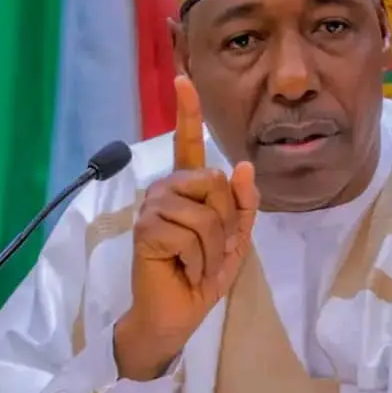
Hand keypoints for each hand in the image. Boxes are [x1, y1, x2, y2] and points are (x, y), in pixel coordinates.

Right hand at [114, 75, 258, 380]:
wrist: (178, 312)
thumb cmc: (203, 273)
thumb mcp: (235, 238)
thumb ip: (243, 204)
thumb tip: (244, 166)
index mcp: (187, 187)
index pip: (187, 144)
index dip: (188, 112)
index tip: (184, 80)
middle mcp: (167, 188)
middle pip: (215, 182)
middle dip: (227, 223)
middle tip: (211, 251)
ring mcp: (153, 206)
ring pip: (207, 211)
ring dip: (214, 248)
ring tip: (197, 264)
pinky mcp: (147, 229)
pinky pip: (193, 234)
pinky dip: (200, 260)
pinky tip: (184, 270)